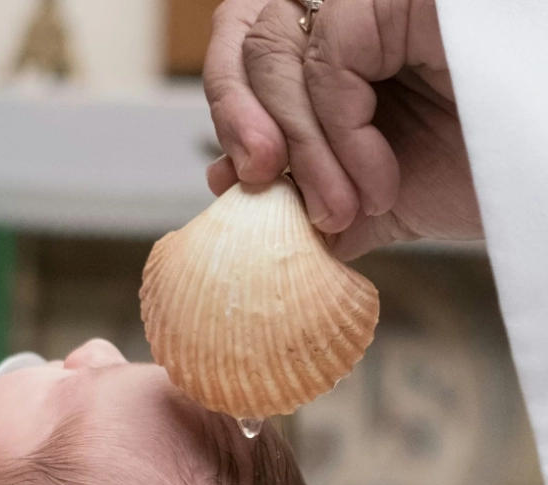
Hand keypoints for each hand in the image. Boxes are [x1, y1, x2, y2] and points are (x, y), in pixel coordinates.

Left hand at [203, 0, 482, 258]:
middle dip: (243, 125)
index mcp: (341, 51)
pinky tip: (378, 181)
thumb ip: (300, 190)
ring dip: (303, 151)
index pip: (249, 49)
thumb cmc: (476, 174)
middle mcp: (354, 11)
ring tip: (346, 209)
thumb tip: (223, 182)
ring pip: (279, 50)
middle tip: (262, 187)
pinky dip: (339, 134)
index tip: (238, 181)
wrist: (540, 188)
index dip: (228, 110)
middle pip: (249, 37)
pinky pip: (330, 55)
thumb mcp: (368, 194)